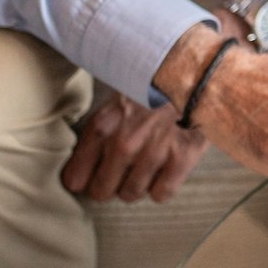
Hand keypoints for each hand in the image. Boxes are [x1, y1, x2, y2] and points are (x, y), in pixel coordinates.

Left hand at [63, 93, 209, 203]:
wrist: (192, 73)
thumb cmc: (150, 88)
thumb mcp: (113, 102)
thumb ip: (96, 132)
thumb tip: (80, 171)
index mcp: (101, 127)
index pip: (75, 179)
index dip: (84, 180)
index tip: (91, 177)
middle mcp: (124, 143)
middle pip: (101, 192)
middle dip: (109, 185)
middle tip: (120, 173)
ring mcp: (153, 152)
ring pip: (131, 194)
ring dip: (136, 185)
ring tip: (145, 165)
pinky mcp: (181, 157)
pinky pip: (161, 194)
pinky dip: (162, 186)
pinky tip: (164, 168)